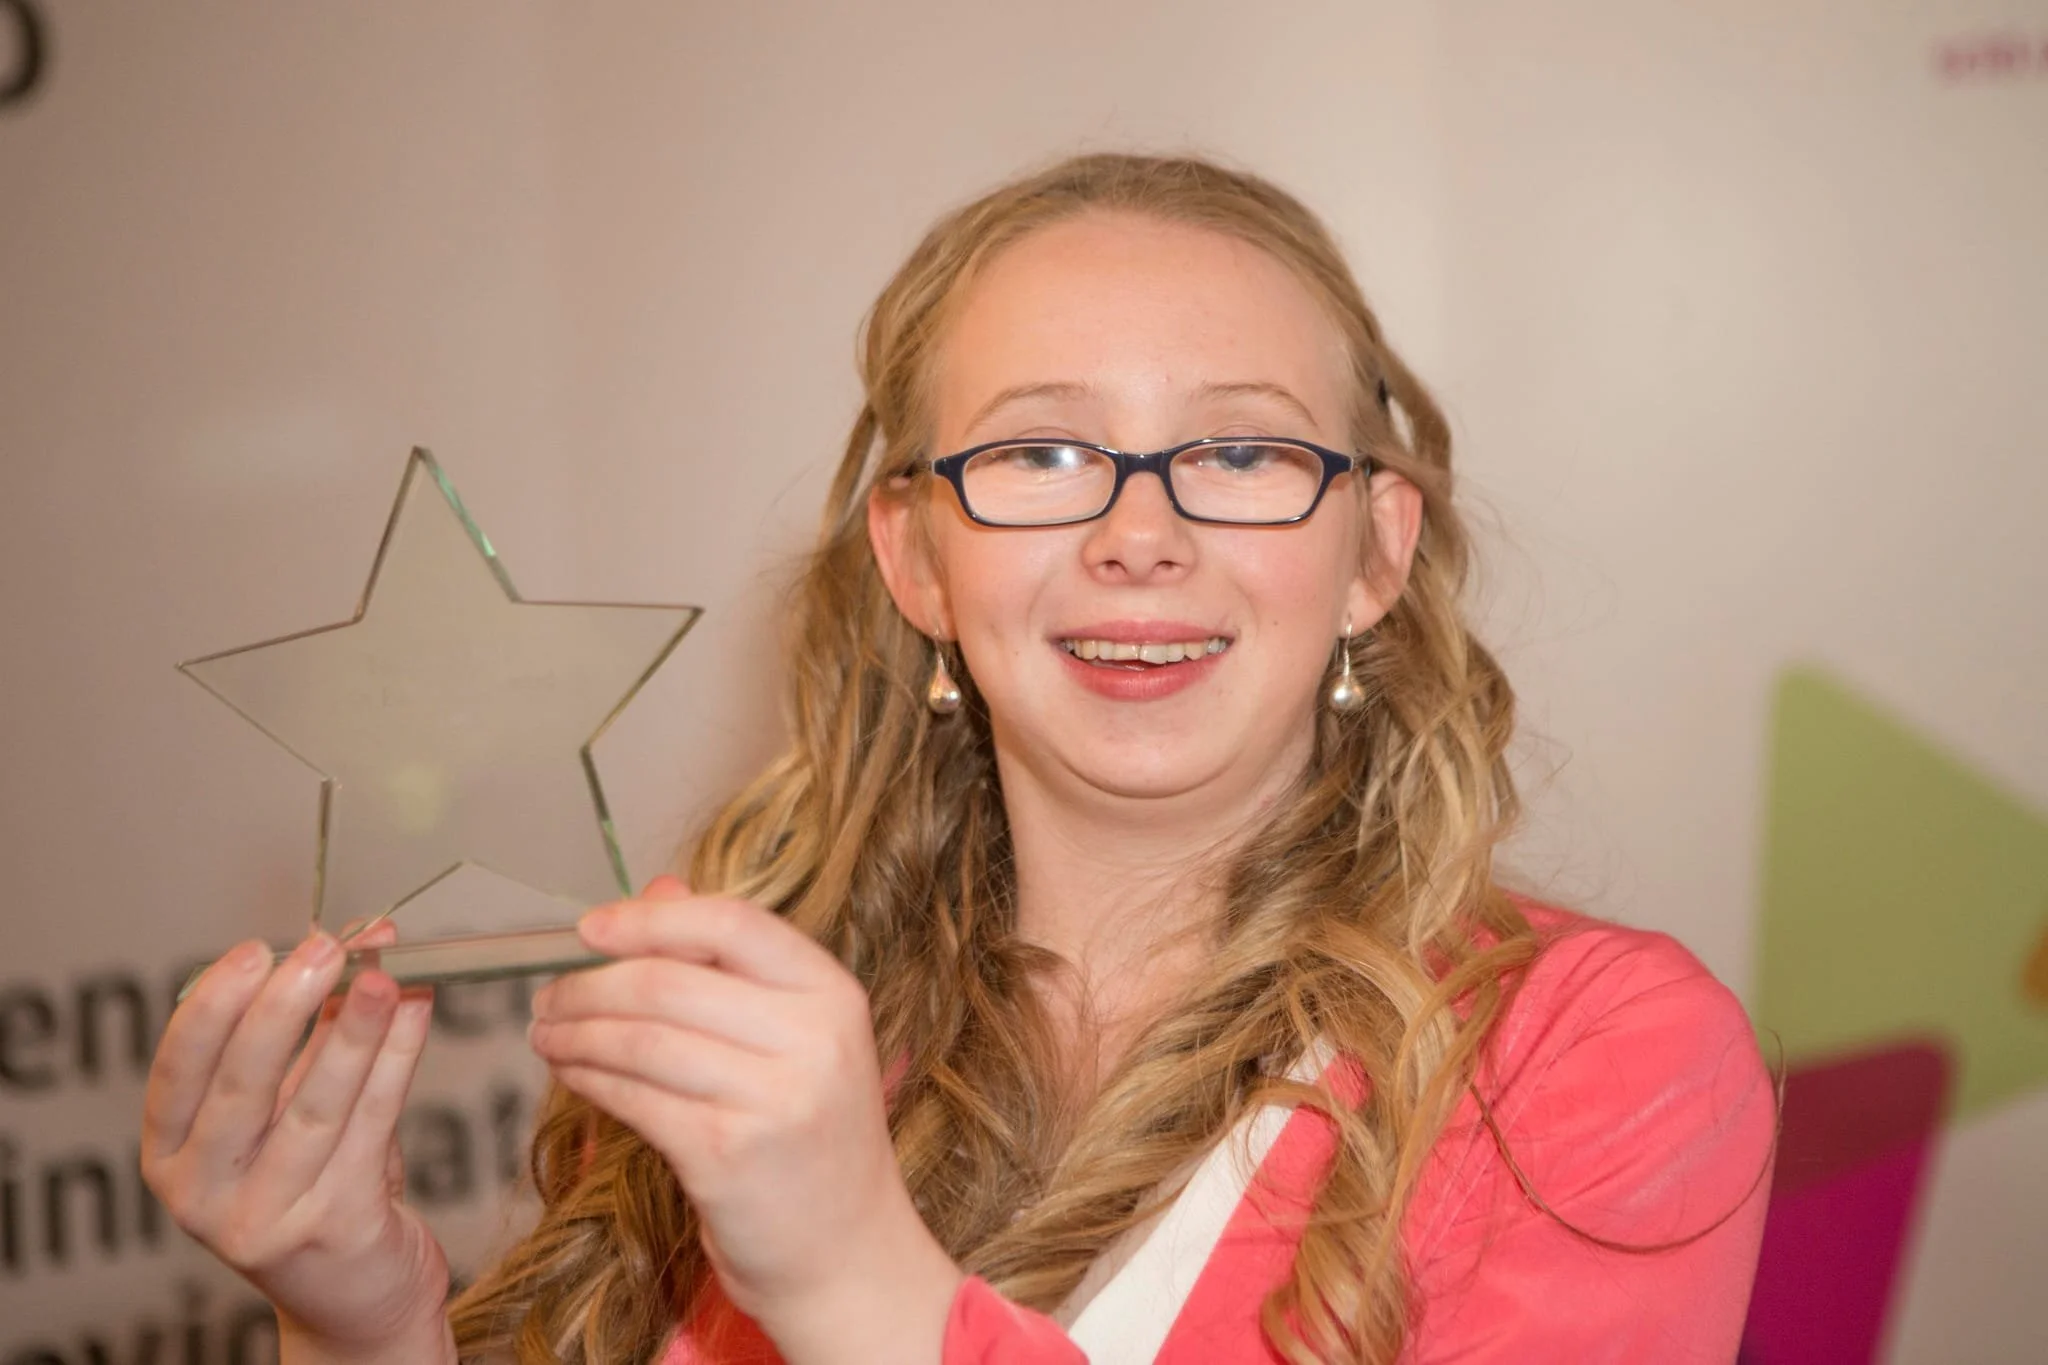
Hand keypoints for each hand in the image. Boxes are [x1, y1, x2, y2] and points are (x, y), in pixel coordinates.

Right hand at [141, 923, 452, 1363]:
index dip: (214, 1006)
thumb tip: (350, 946)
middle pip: (241, 1086)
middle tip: (324, 949)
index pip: (176, 1072)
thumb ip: (309, 1039)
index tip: (255, 950)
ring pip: (315, 1104)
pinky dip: (396, 1059)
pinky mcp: (335, 1227)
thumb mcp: (288, 1116)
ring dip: (354, 1029)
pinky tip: (416, 1014)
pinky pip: (373, 1124)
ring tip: (384, 973)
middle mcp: (204, 1195)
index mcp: (172, 1159)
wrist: (357, 1299)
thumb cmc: (318, 1189)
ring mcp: (266, 1218)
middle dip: (286, 1007)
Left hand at [529, 878, 961, 1363]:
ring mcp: (774, 1099)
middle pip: (670, 982)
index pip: (732, 923)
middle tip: (550, 996)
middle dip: (591, 985)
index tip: (591, 928)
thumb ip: (731, 961)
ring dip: (578, 1033)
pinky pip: (634, 1100)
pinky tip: (572, 1075)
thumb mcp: (797, 1038)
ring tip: (548, 1034)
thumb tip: (659, 888)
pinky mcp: (727, 1155)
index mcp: (832, 993)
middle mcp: (813, 1038)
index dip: (650, 920)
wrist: (846, 1253)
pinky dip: (590, 1081)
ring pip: (641, 1040)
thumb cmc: (812, 1138)